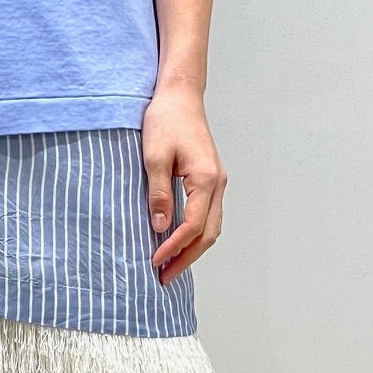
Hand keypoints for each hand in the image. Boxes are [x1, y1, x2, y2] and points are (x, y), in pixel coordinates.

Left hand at [142, 84, 227, 282]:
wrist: (179, 95)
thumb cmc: (166, 120)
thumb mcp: (154, 157)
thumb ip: (158, 193)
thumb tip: (160, 227)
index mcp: (206, 179)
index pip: (193, 225)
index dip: (174, 247)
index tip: (155, 262)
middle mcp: (218, 183)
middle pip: (209, 234)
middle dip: (187, 257)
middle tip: (164, 276)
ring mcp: (217, 182)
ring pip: (212, 226)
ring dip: (192, 249)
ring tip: (170, 266)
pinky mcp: (210, 179)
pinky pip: (207, 214)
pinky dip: (195, 233)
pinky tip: (177, 241)